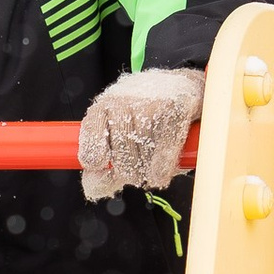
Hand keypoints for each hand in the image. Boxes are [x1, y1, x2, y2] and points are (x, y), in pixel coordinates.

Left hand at [78, 65, 205, 203]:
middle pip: (121, 164)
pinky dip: (163, 171)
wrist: (182, 84)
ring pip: (143, 163)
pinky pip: (163, 156)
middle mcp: (121, 104)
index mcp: (102, 108)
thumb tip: (92, 189)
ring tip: (156, 155)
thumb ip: (103, 169)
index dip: (99, 166)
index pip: (91, 153)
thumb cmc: (146, 114)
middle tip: (141, 161)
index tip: (107, 164)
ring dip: (151, 171)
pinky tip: (163, 171)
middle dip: (132, 173)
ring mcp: (147, 105)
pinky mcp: (174, 108)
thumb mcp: (117, 135)